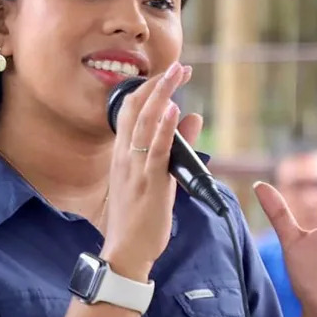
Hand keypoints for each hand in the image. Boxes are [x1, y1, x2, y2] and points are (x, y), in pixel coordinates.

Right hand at [100, 62, 197, 281]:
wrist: (126, 250)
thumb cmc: (139, 217)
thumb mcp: (157, 177)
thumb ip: (174, 146)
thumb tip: (192, 117)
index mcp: (123, 154)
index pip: (131, 110)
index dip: (151, 87)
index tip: (171, 73)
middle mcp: (125, 156)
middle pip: (136, 108)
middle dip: (158, 83)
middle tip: (179, 67)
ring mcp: (136, 168)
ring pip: (146, 122)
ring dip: (163, 94)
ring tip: (178, 73)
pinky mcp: (149, 182)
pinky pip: (157, 149)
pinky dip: (165, 127)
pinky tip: (173, 109)